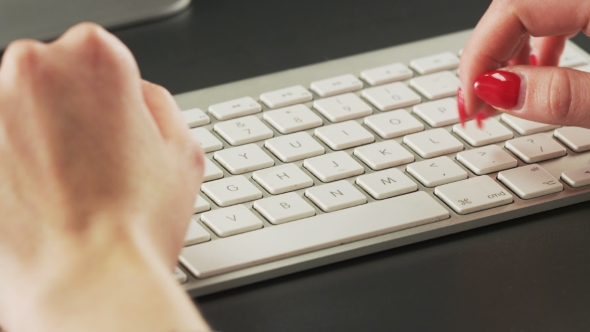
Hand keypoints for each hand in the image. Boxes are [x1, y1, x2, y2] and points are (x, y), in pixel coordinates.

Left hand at [0, 23, 208, 330]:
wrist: (83, 283)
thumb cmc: (134, 225)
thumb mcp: (183, 152)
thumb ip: (158, 105)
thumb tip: (136, 97)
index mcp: (94, 58)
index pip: (96, 55)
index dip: (109, 97)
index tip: (110, 127)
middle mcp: (31, 69)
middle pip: (50, 77)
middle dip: (68, 110)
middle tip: (90, 161)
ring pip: (14, 108)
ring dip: (35, 136)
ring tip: (62, 186)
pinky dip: (10, 161)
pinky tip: (34, 197)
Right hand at [459, 0, 589, 127]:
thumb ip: (563, 94)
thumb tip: (501, 91)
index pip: (514, 8)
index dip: (479, 57)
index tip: (472, 103)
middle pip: (516, 7)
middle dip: (488, 58)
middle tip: (477, 104)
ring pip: (534, 12)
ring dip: (510, 55)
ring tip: (500, 98)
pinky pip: (561, 15)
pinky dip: (541, 47)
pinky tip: (538, 76)